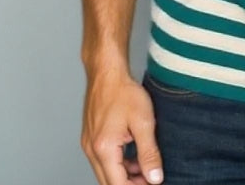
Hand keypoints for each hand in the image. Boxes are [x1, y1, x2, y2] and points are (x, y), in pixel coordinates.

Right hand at [81, 68, 163, 184]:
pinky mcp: (91, 137)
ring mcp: (89, 144)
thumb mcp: (143, 122)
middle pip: (109, 182)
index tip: (152, 184)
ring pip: (105, 172)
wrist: (107, 71)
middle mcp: (92, 150)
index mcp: (104, 149)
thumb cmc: (123, 91)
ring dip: (124, 175)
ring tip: (145, 170)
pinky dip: (118, 164)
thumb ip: (149, 153)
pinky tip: (133, 157)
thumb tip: (155, 178)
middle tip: (150, 179)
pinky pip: (103, 159)